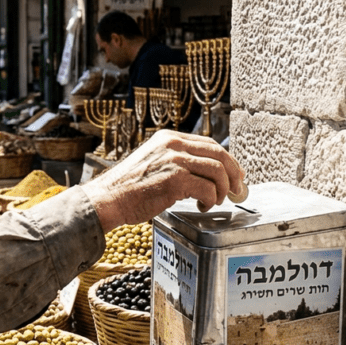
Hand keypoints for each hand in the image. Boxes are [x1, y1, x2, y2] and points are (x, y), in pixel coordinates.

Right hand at [82, 129, 244, 231]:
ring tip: (214, 201)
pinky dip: (211, 200)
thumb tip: (205, 172)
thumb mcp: (153, 162)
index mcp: (168, 138)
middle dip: (233, 174)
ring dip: (222, 190)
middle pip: (219, 154)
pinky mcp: (176, 179)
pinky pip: (208, 189)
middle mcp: (173, 145)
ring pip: (217, 171)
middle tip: (238, 189)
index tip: (235, 174)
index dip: (227, 159)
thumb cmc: (128, 188)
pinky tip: (202, 206)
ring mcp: (175, 161)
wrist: (108, 199)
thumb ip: (176, 161)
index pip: (208, 143)